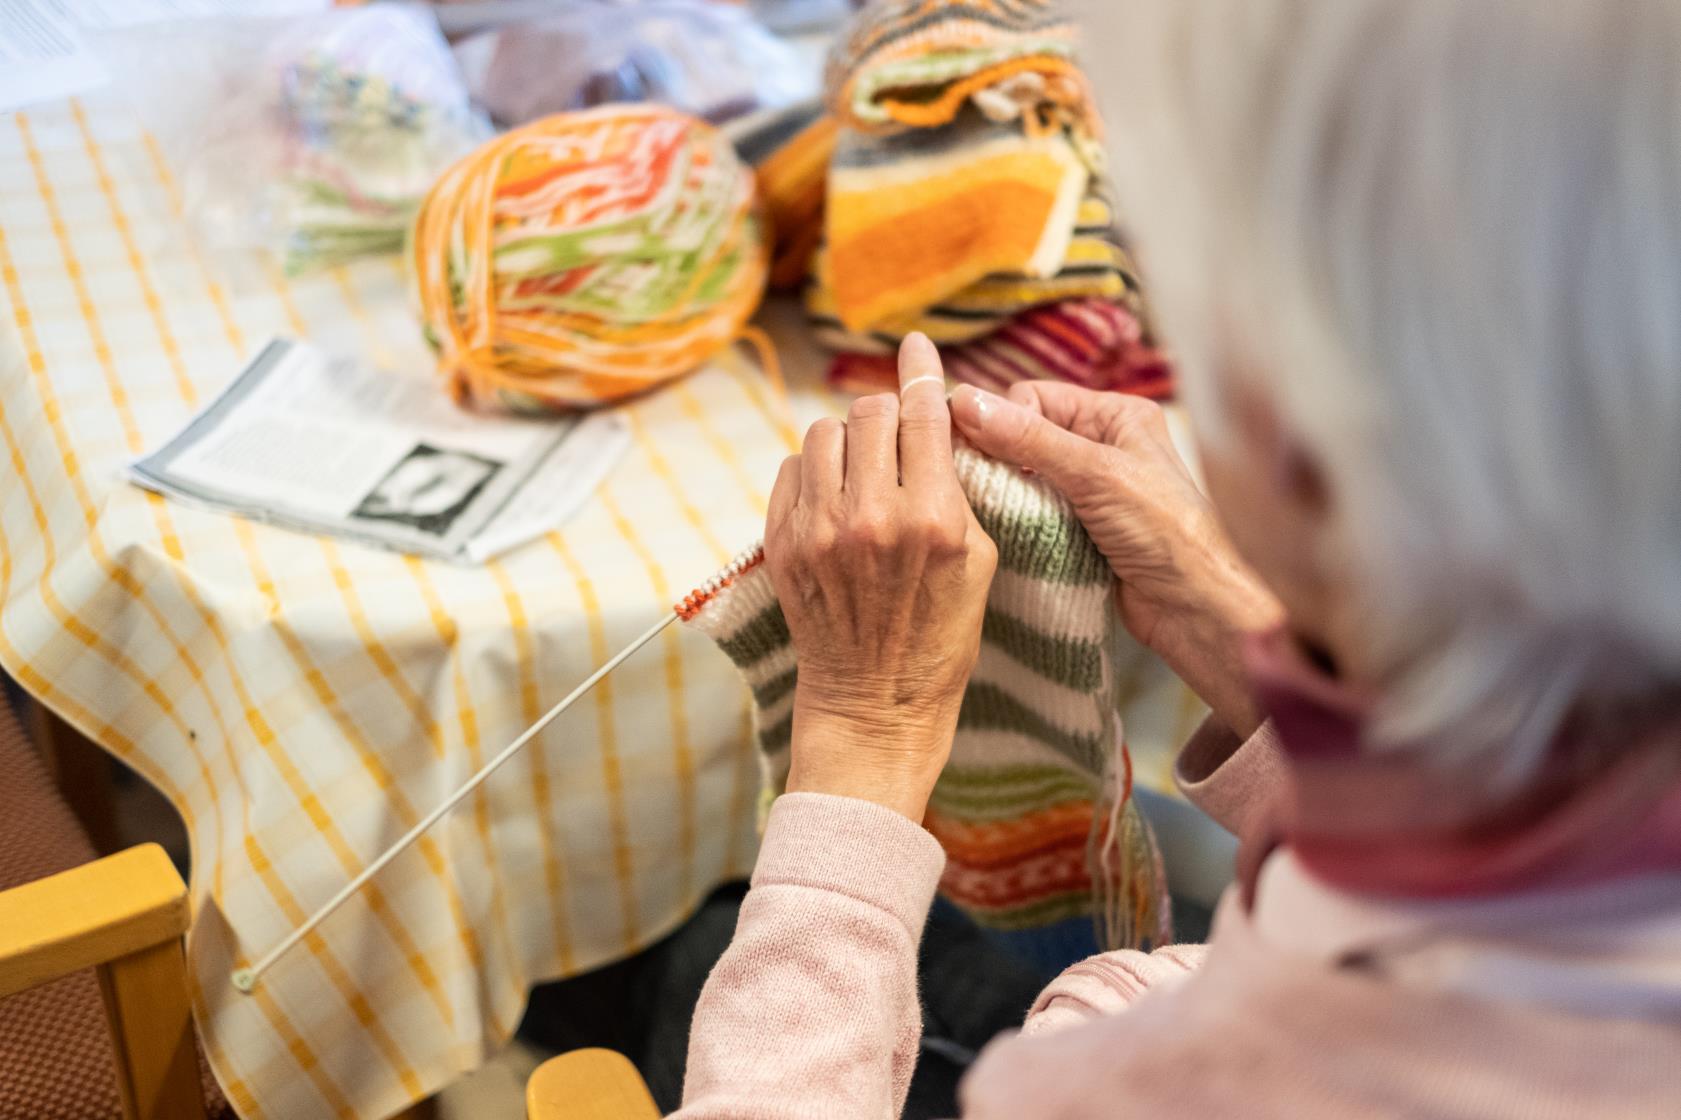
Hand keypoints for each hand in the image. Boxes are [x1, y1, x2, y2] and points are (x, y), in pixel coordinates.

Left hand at [766, 335, 997, 820]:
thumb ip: (958, 488)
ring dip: (848, 439)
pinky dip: (815, 469)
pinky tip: (835, 495)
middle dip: (889, 414)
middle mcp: (871, 516)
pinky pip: (793, 468)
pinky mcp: (783, 543)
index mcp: (932, 518)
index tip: (917, 345)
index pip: (923, 413)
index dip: (921, 371)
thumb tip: (938, 423)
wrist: (875, 702)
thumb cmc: (941, 636)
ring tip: (865, 468)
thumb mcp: (980, 560)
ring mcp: (820, 529)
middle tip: (899, 435)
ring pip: (825, 432)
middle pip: (871, 412)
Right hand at [950, 382, 1280, 736]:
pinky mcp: (1077, 529)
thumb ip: (1029, 439)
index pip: (1034, 397)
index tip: (979, 452)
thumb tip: (963, 400)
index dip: (1003, 421)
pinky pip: (1030, 513)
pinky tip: (1005, 531)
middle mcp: (1101, 446)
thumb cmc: (1164, 532)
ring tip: (992, 511)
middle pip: (1023, 436)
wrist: (1194, 609)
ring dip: (1006, 493)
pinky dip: (1016, 520)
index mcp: (1115, 416)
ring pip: (1022, 477)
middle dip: (999, 458)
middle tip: (980, 485)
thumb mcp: (1095, 475)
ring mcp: (1088, 491)